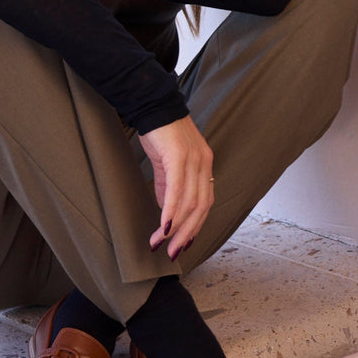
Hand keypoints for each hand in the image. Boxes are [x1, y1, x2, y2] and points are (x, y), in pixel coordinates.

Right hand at [140, 116, 214, 260]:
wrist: (152, 104)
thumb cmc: (159, 132)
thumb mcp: (166, 163)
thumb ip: (169, 187)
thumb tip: (168, 213)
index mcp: (204, 165)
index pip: (205, 203)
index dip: (195, 226)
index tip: (182, 244)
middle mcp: (204, 163)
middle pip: (201, 207)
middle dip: (187, 234)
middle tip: (172, 253)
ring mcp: (194, 159)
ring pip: (190, 203)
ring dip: (175, 228)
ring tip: (160, 243)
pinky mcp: (178, 156)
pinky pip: (177, 190)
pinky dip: (171, 211)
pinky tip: (163, 226)